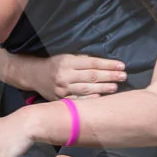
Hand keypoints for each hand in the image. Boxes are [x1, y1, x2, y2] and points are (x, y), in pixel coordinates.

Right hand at [11, 52, 126, 99]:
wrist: (33, 75)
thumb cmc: (54, 64)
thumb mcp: (66, 56)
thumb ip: (82, 60)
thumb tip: (103, 64)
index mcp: (67, 61)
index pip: (92, 63)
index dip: (108, 65)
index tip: (121, 65)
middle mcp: (65, 75)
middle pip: (92, 76)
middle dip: (110, 76)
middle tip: (123, 76)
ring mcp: (62, 88)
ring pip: (86, 88)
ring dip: (103, 88)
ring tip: (116, 87)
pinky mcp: (60, 98)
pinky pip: (77, 100)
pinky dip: (89, 99)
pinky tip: (100, 97)